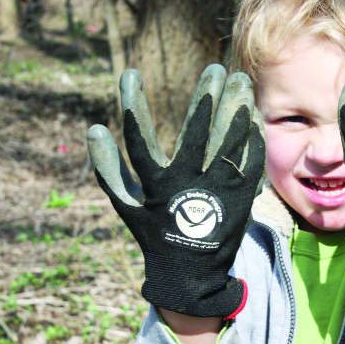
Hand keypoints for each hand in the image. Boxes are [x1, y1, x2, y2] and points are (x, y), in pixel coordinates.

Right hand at [87, 65, 264, 317]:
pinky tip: (251, 114)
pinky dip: (251, 136)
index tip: (129, 73)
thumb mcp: (126, 205)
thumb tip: (93, 129)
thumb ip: (108, 168)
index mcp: (156, 186)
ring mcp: (218, 191)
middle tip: (216, 70)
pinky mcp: (241, 198)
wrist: (192, 273)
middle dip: (206, 97)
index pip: (138, 138)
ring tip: (240, 81)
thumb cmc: (154, 234)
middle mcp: (187, 185)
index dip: (131, 105)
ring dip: (235, 109)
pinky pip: (250, 161)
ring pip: (228, 141)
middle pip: (197, 133)